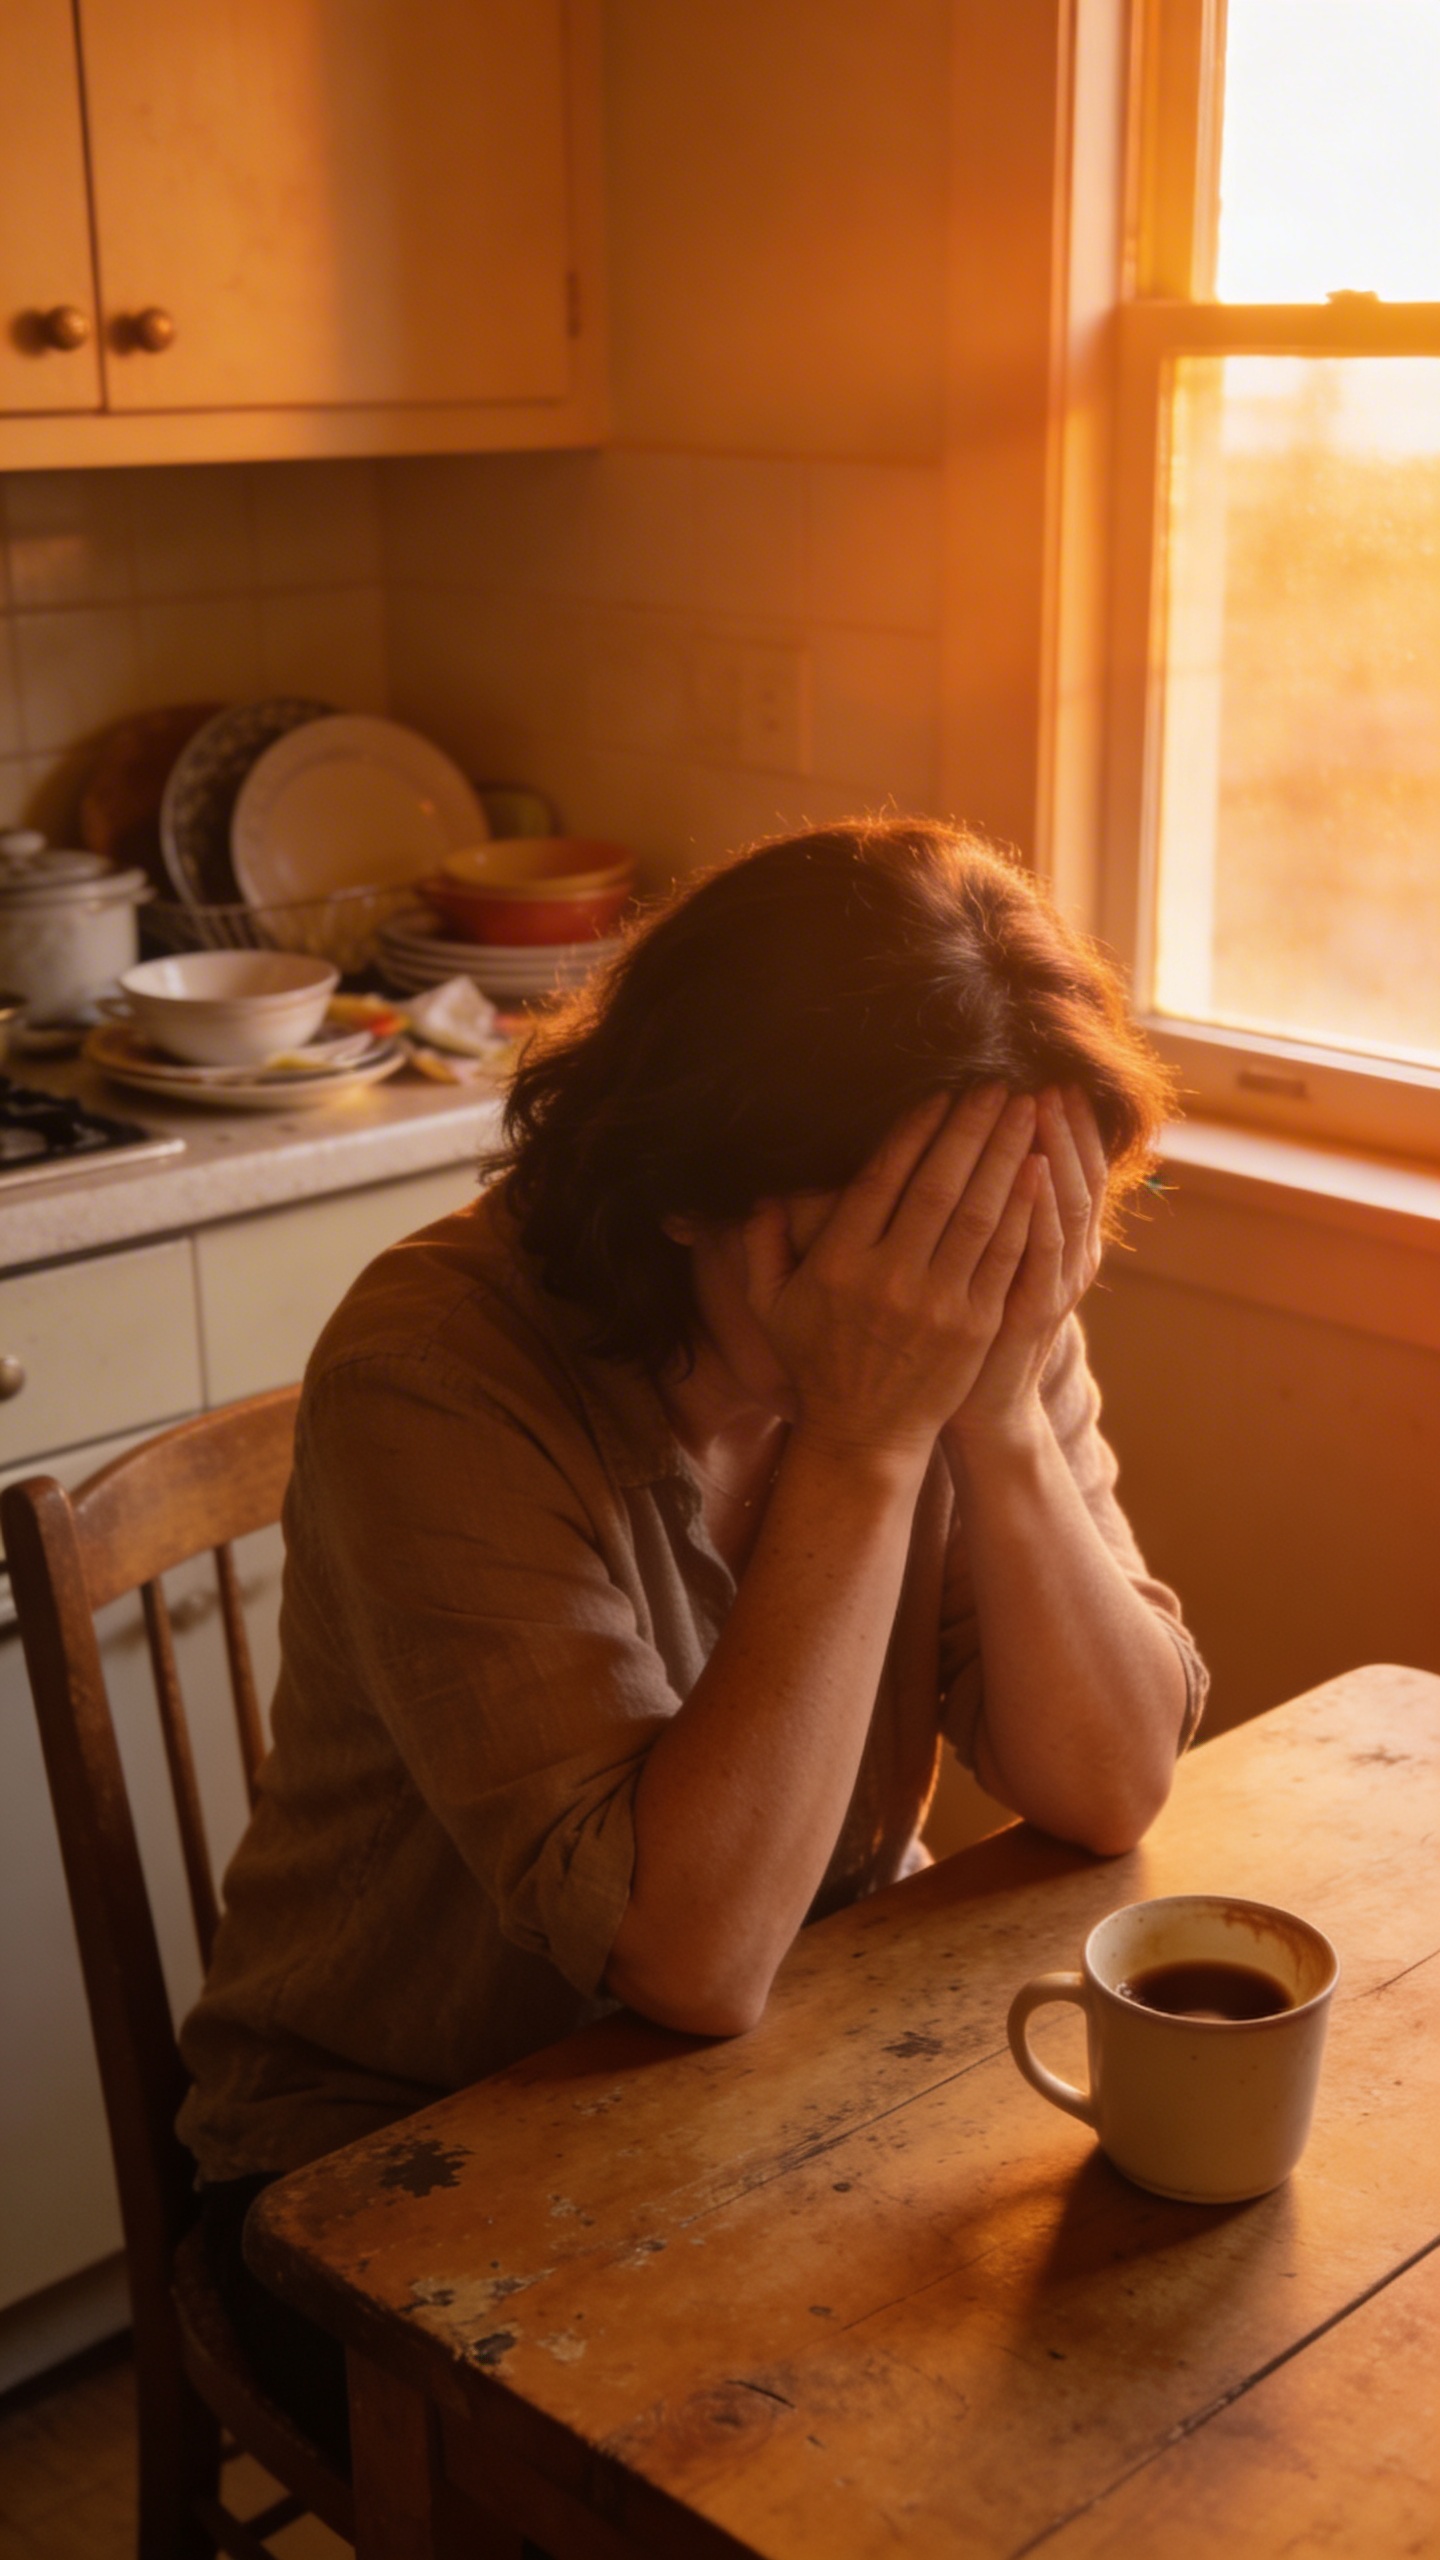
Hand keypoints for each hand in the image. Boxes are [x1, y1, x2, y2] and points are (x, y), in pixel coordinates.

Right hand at [740, 1086, 1040, 1465]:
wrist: (865, 1435)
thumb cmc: (817, 1360)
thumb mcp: (770, 1305)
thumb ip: (760, 1244)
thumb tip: (762, 1189)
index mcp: (840, 1264)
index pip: (883, 1179)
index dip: (916, 1130)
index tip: (940, 1092)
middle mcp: (891, 1279)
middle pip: (940, 1185)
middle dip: (972, 1127)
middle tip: (998, 1082)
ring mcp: (940, 1304)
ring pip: (982, 1213)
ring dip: (1008, 1155)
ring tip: (1028, 1110)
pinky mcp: (977, 1325)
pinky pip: (1006, 1254)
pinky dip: (1026, 1209)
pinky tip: (1040, 1170)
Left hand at [945, 1085, 1106, 1449]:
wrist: (980, 1408)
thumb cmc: (972, 1329)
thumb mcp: (994, 1261)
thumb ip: (1000, 1209)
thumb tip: (988, 1145)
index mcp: (1060, 1242)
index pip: (1073, 1167)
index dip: (1068, 1124)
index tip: (1051, 1076)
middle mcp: (1068, 1258)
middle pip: (1077, 1175)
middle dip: (1064, 1124)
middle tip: (1051, 1076)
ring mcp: (1055, 1285)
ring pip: (1067, 1205)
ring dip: (1056, 1151)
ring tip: (1042, 1103)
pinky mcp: (1032, 1313)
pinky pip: (1042, 1253)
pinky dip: (1040, 1210)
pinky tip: (1032, 1172)